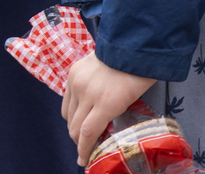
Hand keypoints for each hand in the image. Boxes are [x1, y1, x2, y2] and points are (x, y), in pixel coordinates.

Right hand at [62, 52, 154, 166]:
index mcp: (106, 102)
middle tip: (86, 146)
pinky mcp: (72, 72)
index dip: (83, 151)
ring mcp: (77, 82)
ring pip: (67, 115)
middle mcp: (87, 93)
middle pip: (74, 127)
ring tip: (83, 128)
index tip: (84, 161)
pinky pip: (66, 98)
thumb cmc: (138, 75)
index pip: (87, 134)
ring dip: (74, 125)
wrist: (131, 44)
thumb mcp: (131, 102)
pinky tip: (81, 110)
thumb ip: (113, 116)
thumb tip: (104, 131)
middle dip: (79, 141)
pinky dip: (72, 109)